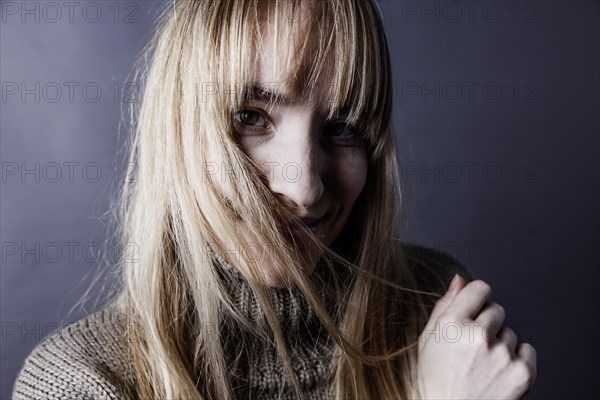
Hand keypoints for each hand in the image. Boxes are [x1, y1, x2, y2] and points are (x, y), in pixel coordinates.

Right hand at [417, 275, 536, 398]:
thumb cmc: (435, 380)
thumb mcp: (428, 339)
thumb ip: (444, 305)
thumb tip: (459, 280)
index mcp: (451, 324)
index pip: (479, 288)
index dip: (477, 299)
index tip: (474, 311)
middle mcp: (476, 335)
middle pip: (496, 310)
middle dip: (487, 324)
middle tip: (473, 348)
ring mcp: (500, 354)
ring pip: (510, 333)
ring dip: (500, 345)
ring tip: (482, 366)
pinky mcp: (521, 373)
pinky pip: (527, 350)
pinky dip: (517, 360)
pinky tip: (498, 372)